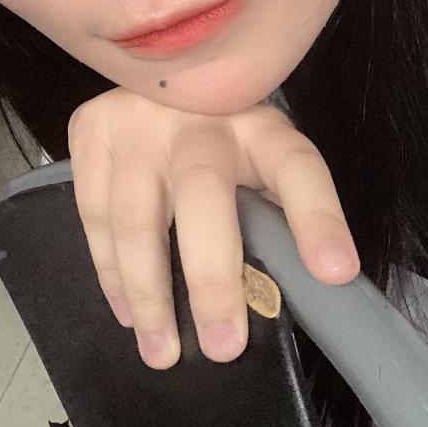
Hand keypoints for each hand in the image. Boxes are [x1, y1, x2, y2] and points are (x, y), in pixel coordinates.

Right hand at [67, 87, 359, 368]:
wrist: (158, 74)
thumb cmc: (225, 143)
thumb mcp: (264, 165)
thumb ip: (278, 216)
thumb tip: (305, 291)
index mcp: (261, 128)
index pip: (297, 167)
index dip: (318, 220)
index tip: (335, 271)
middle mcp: (199, 116)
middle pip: (204, 194)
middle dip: (212, 279)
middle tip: (223, 347)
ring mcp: (138, 119)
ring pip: (136, 215)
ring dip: (149, 293)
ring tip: (162, 352)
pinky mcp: (91, 129)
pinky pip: (93, 214)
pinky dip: (109, 272)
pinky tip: (128, 312)